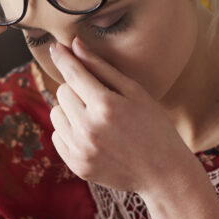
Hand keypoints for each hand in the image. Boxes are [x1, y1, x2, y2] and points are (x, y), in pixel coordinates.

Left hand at [48, 38, 190, 193]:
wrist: (163, 173)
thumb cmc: (154, 126)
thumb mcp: (134, 92)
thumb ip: (101, 68)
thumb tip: (74, 45)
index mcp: (106, 105)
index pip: (73, 73)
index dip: (63, 57)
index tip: (56, 47)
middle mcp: (88, 128)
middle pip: (62, 92)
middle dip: (76, 89)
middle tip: (99, 98)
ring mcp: (81, 149)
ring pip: (56, 113)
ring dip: (70, 110)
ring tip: (95, 118)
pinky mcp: (76, 165)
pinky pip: (57, 136)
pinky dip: (69, 131)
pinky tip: (92, 135)